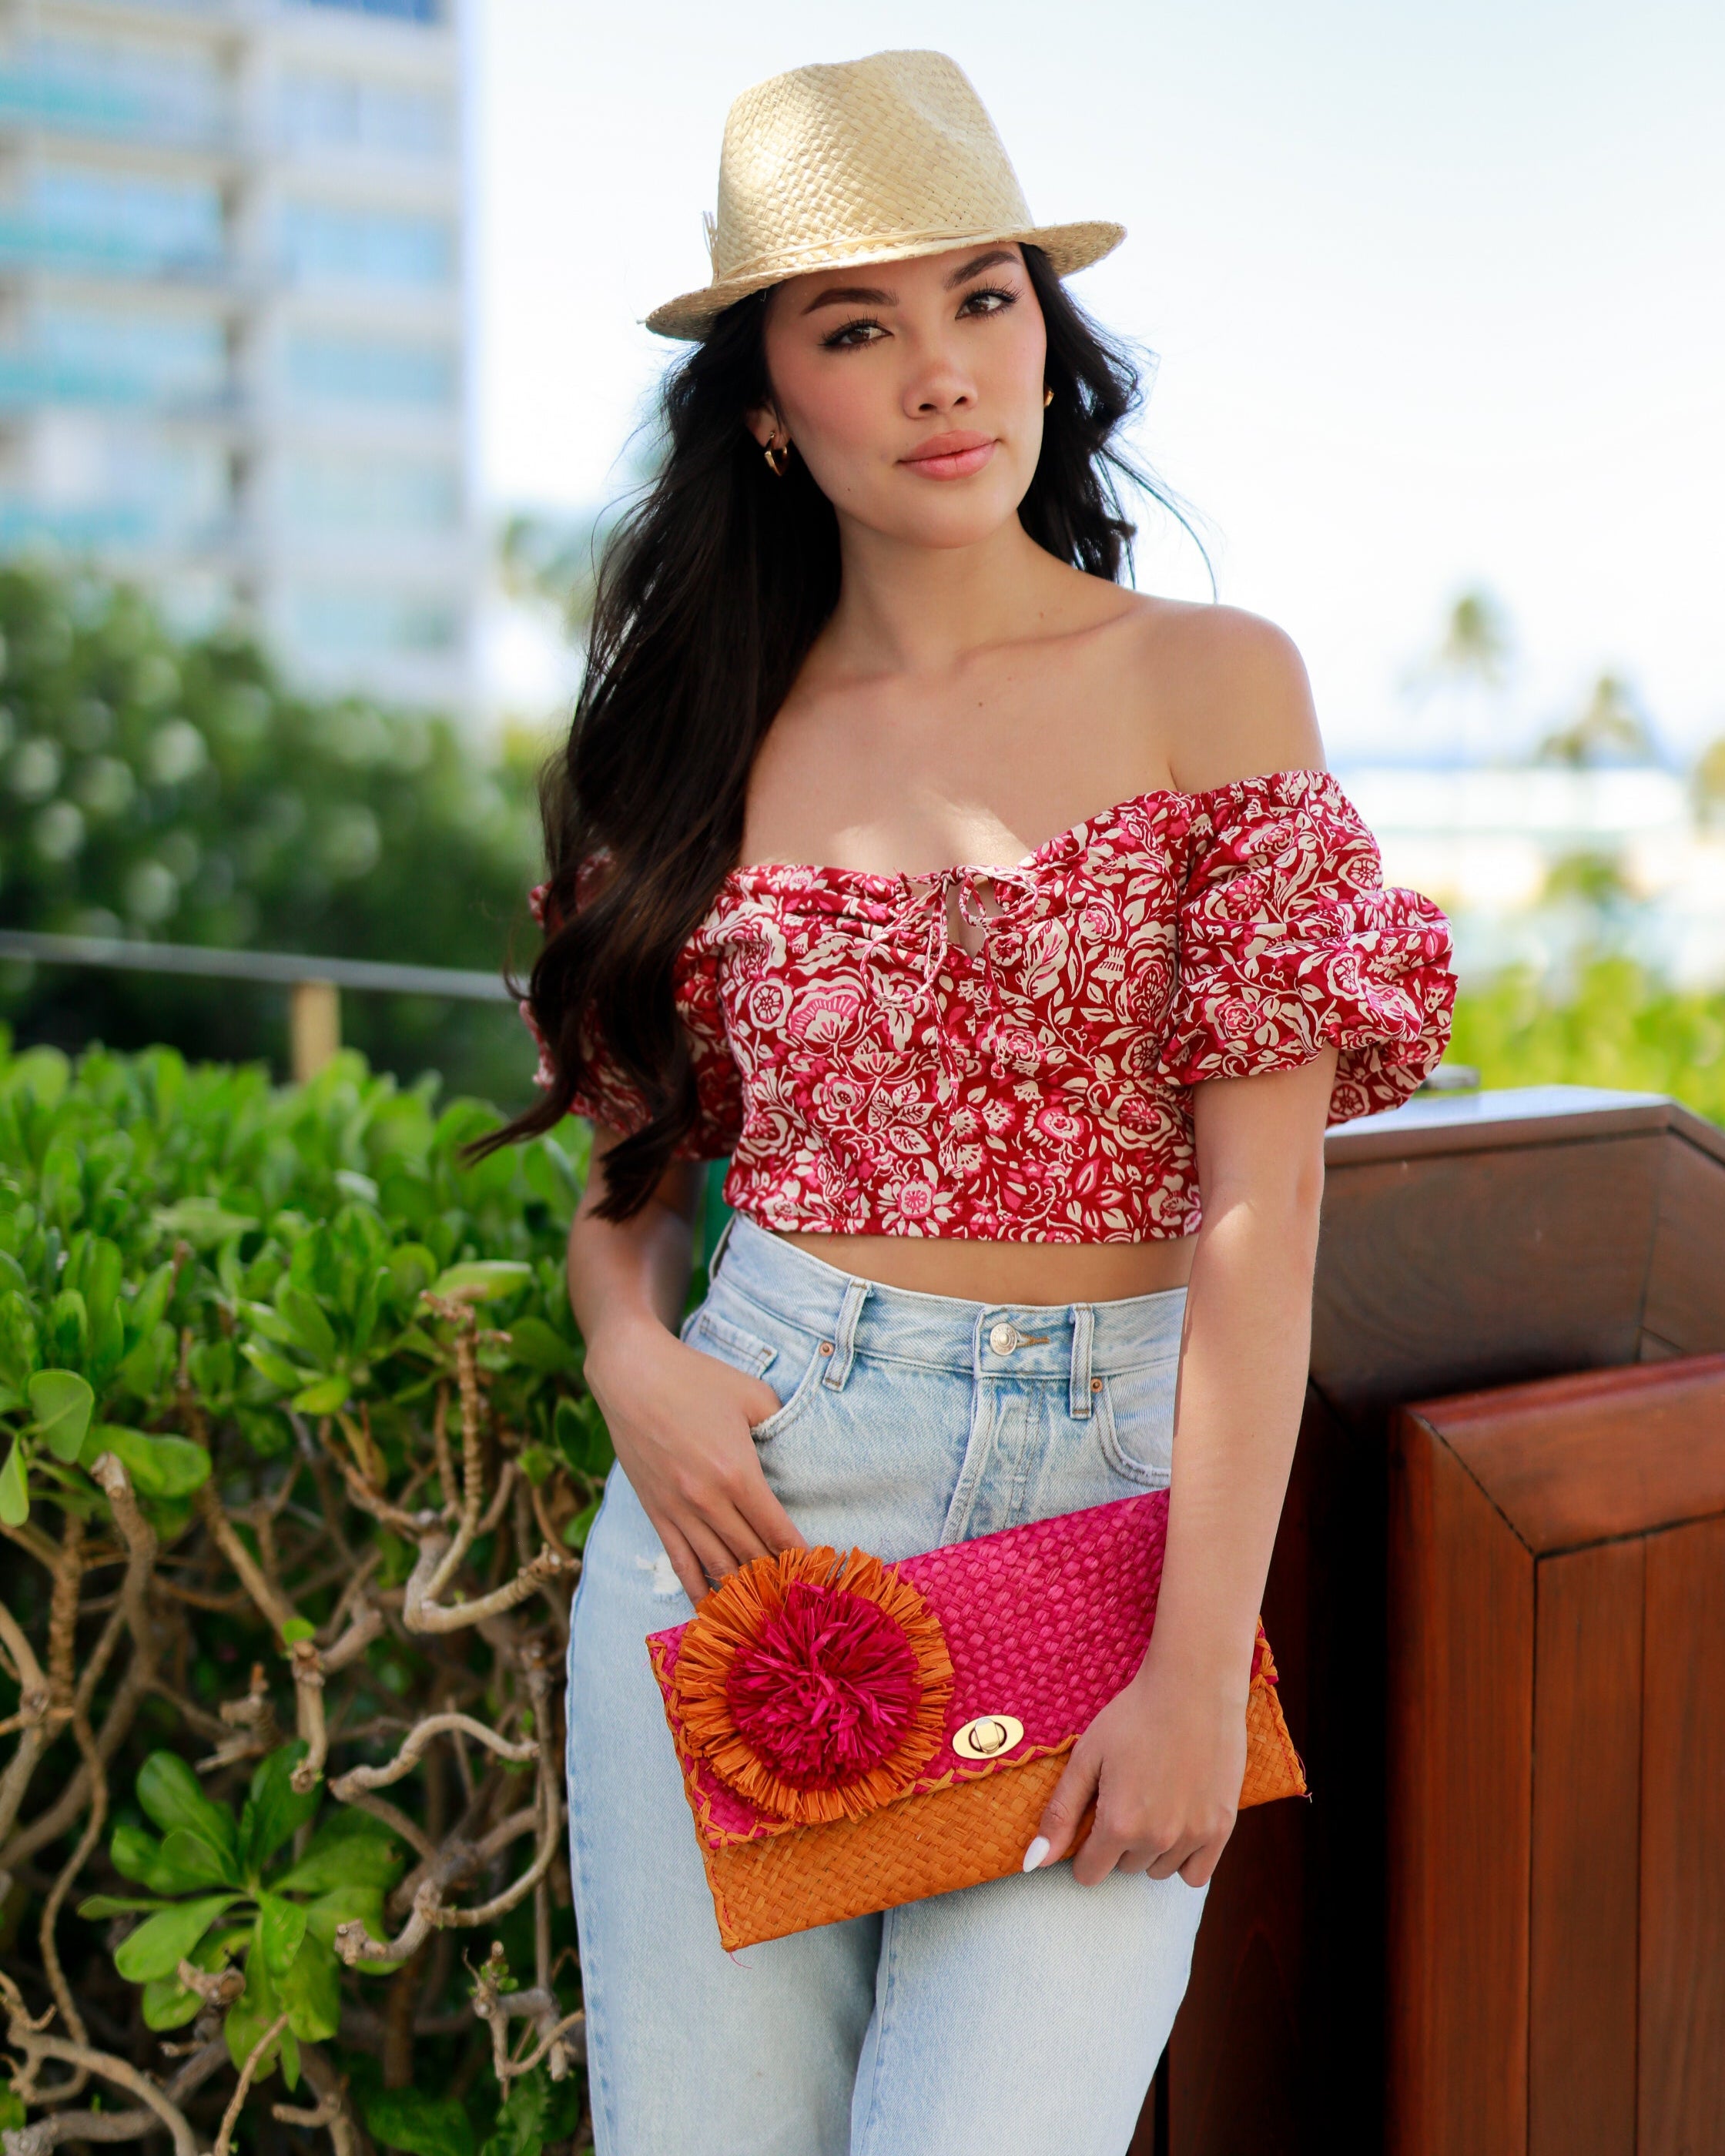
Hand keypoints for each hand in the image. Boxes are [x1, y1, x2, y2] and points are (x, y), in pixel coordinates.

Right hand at [584, 1316, 806, 1602]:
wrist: (631, 1375)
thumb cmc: (695, 1379)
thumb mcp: (751, 1394)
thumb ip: (779, 1424)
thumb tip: (796, 1448)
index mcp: (738, 1474)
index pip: (777, 1531)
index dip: (799, 1559)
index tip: (818, 1577)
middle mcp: (708, 1501)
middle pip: (751, 1556)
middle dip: (776, 1582)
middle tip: (798, 1601)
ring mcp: (678, 1511)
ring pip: (717, 1566)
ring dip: (742, 1592)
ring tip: (764, 1612)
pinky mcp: (656, 1513)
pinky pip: (680, 1562)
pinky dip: (698, 1589)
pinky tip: (711, 1608)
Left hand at [1026, 1645, 1246, 1887]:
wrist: (1193, 1687)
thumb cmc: (1134, 1716)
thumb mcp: (1087, 1757)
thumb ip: (1060, 1813)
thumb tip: (1033, 1863)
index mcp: (1118, 1823)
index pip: (1089, 1873)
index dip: (1085, 1850)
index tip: (1092, 1821)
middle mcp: (1157, 1838)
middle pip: (1124, 1868)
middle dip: (1118, 1842)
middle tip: (1126, 1796)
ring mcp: (1193, 1836)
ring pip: (1158, 1870)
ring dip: (1151, 1848)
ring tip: (1154, 1801)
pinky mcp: (1222, 1828)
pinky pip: (1196, 1875)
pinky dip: (1184, 1858)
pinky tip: (1178, 1823)